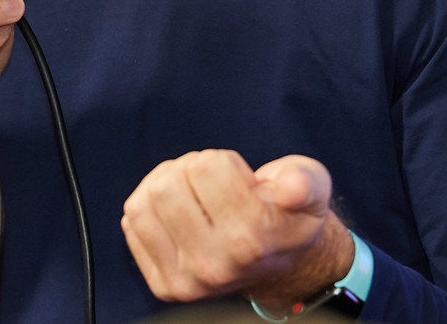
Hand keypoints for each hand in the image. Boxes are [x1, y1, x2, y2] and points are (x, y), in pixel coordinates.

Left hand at [121, 151, 353, 308]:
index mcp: (253, 240)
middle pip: (168, 184)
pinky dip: (150, 207)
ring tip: (195, 195)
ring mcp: (188, 281)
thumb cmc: (290, 214)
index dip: (225, 162)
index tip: (242, 182)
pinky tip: (179, 213)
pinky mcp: (164, 285)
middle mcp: (217, 266)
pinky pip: (133, 223)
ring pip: (144, 201)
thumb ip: (305, 182)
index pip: (206, 166)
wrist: (282, 264)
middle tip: (213, 185)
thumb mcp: (312, 188)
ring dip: (168, 186)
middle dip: (190, 171)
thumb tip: (290, 187)